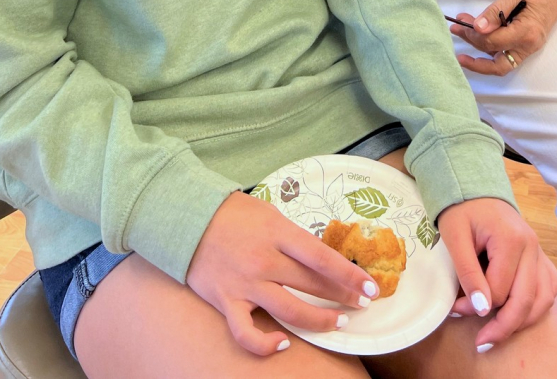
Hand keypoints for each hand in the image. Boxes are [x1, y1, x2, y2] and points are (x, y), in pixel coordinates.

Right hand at [186, 191, 378, 354]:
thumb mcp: (269, 214)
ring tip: (337, 322)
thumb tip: (321, 257)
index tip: (370, 287)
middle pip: (313, 284)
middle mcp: (264, 260)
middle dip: (343, 296)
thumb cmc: (231, 212)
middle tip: (363, 303)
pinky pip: (247, 333)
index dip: (350, 275)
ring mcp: (245, 283)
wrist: (185, 216)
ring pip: (290, 311)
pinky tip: (283, 343)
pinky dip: (265, 344)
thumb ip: (292, 237)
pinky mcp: (226, 301)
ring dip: (319, 320)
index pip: (323, 258)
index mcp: (278, 233)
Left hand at [438, 198, 556, 349]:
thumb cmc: (462, 209)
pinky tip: (519, 315)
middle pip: (525, 300)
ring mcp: (540, 252)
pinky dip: (537, 307)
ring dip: (521, 321)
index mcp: (511, 240)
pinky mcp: (541, 257)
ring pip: (542, 300)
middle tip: (481, 342)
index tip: (455, 307)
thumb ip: (468, 272)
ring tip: (498, 333)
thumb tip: (482, 309)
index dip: (476, 306)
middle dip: (502, 326)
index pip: (499, 290)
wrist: (475, 188)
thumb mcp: (455, 236)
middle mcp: (532, 247)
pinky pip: (549, 289)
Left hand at [449, 0, 556, 74]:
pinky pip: (508, 53)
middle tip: (456, 31)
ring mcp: (531, 46)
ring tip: (463, 32)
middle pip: (496, 62)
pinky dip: (492, 48)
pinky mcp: (530, 42)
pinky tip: (479, 34)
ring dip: (481, 52)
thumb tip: (477, 28)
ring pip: (502, 63)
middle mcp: (530, 45)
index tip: (460, 22)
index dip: (474, 35)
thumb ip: (495, 12)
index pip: (493, 43)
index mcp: (527, 32)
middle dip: (473, 52)